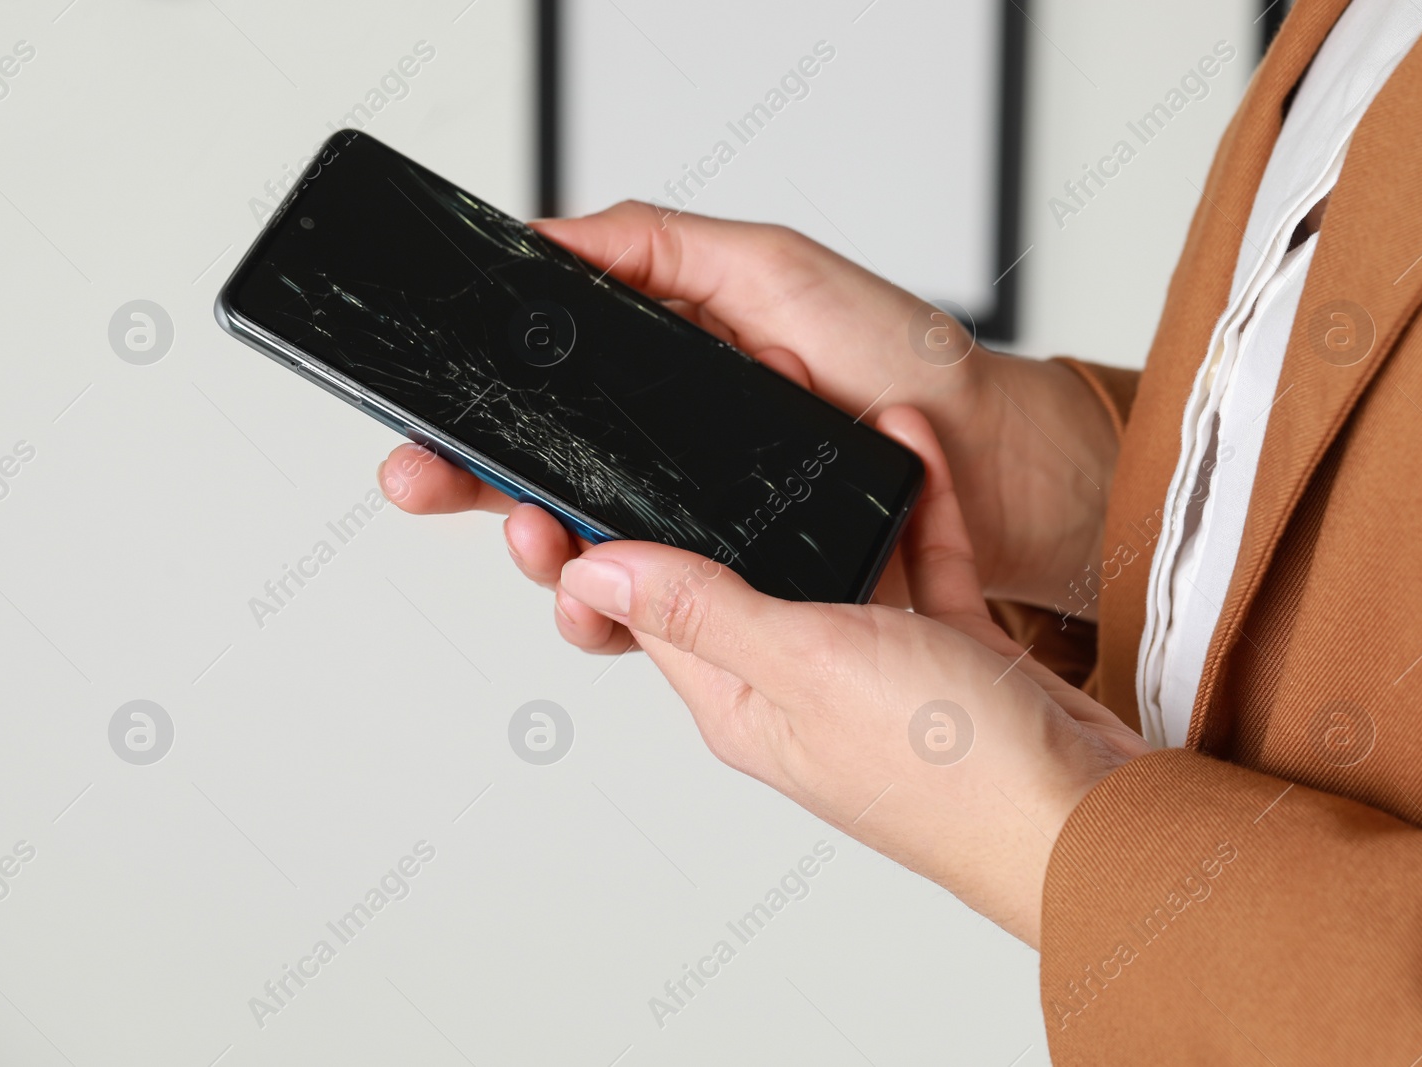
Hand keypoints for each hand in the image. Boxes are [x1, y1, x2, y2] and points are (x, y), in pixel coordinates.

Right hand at [379, 202, 1120, 624]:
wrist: (996, 459)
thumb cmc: (897, 356)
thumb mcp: (774, 271)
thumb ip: (661, 248)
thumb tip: (548, 237)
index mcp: (668, 386)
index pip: (550, 412)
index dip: (481, 427)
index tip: (424, 435)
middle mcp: (677, 466)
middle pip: (550, 492)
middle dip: (480, 493)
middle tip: (429, 486)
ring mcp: (711, 536)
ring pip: (595, 567)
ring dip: (546, 560)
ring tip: (537, 541)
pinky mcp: (750, 594)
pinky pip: (666, 621)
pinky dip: (622, 614)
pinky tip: (605, 594)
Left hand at [550, 406, 1149, 944]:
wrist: (1089, 815)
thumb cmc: (950, 774)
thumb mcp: (806, 667)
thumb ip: (703, 612)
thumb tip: (592, 575)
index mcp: (740, 699)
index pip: (644, 611)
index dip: (604, 542)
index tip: (573, 476)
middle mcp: (795, 681)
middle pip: (735, 568)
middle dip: (720, 489)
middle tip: (711, 403)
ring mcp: (870, 664)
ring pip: (830, 553)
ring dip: (824, 485)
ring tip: (809, 399)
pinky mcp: (938, 648)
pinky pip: (914, 558)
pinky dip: (913, 504)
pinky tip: (911, 447)